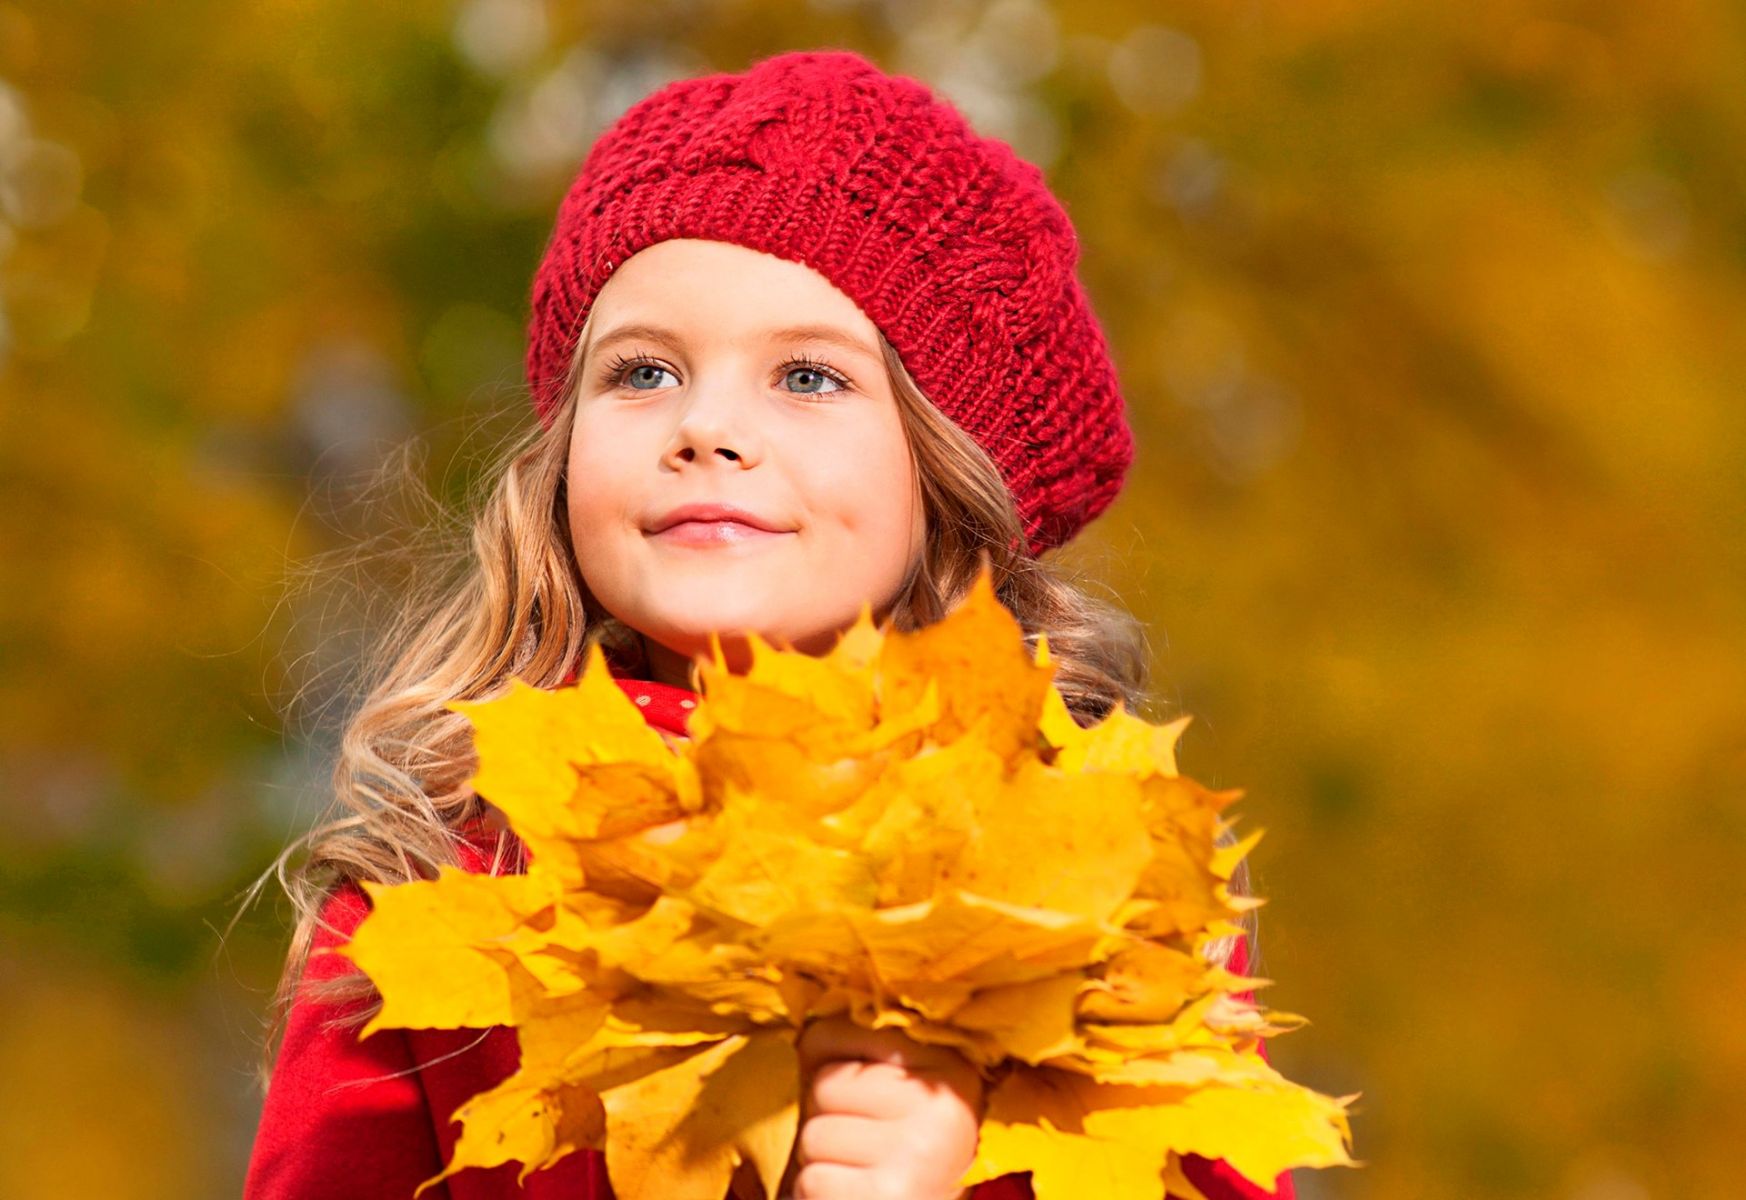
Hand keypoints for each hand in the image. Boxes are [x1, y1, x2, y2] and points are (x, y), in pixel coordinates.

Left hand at [789, 1016, 983, 1199]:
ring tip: (860, 1174)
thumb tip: (806, 1034)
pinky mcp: (888, 1195)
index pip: (840, 1033)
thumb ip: (862, 1055)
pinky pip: (812, 1181)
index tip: (849, 1094)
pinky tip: (854, 1196)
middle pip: (824, 1086)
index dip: (827, 1065)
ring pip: (813, 1136)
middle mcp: (939, 1107)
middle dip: (829, 1120)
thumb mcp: (902, 1096)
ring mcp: (917, 1152)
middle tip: (863, 1147)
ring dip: (822, 1162)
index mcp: (947, 1066)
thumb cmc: (905, 1158)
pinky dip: (820, 1196)